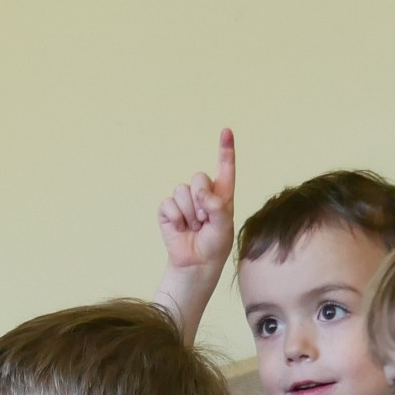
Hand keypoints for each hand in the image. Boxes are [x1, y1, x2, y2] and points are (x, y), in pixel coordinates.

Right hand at [159, 129, 236, 275]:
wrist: (196, 264)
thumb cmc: (214, 245)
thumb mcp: (224, 225)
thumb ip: (217, 205)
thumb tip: (199, 192)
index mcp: (221, 195)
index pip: (225, 168)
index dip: (225, 150)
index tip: (226, 131)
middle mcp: (202, 193)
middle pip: (198, 177)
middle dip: (201, 199)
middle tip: (204, 221)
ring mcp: (184, 201)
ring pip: (183, 191)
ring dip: (189, 213)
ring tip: (194, 227)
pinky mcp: (168, 210)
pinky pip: (169, 204)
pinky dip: (176, 218)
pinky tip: (181, 229)